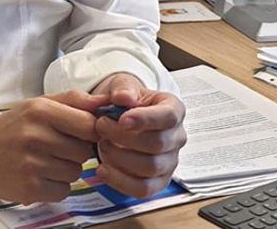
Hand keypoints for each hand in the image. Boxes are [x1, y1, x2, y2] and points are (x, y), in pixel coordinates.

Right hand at [0, 91, 102, 204]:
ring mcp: (32, 164)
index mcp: (41, 110)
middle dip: (77, 150)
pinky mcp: (30, 188)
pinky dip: (56, 185)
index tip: (83, 132)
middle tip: (57, 145)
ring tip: (45, 159)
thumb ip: (73, 100)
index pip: (89, 124)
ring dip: (66, 168)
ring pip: (76, 172)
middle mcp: (36, 136)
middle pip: (84, 151)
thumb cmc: (12, 127)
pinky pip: (64, 190)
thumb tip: (105, 102)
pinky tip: (40, 173)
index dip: (92, 130)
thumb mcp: (38, 103)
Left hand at [91, 73, 186, 197]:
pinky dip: (121, 181)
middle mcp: (176, 137)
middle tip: (100, 126)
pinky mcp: (158, 181)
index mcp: (173, 109)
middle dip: (123, 137)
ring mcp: (169, 161)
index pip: (168, 117)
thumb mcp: (123, 85)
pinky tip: (103, 169)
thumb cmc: (126, 102)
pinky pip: (144, 189)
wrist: (120, 117)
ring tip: (101, 144)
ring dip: (120, 157)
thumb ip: (123, 88)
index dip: (145, 119)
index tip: (122, 120)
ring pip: (151, 168)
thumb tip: (123, 97)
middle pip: (157, 144)